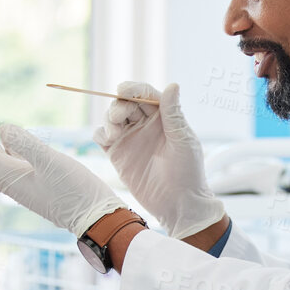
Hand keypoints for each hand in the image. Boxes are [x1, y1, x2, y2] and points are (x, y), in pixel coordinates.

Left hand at [0, 123, 124, 237]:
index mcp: (12, 179)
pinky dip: (5, 153)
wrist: (96, 217)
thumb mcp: (51, 162)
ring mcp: (27, 186)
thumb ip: (26, 144)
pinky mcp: (39, 185)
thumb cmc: (76, 191)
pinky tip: (8, 143)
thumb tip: (2, 128)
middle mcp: (15, 184)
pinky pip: (13, 167)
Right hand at [94, 82, 226, 239]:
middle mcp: (146, 125)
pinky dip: (100, 133)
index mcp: (163, 118)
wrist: (178, 204)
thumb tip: (172, 84)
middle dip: (118, 105)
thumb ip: (173, 114)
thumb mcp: (183, 141)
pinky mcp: (118, 155)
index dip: (134, 89)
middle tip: (119, 117)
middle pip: (125, 103)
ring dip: (109, 119)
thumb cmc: (188, 172)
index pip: (146, 95)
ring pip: (112, 118)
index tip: (123, 90)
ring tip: (114, 133)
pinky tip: (107, 140)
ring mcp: (131, 139)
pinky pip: (102, 137)